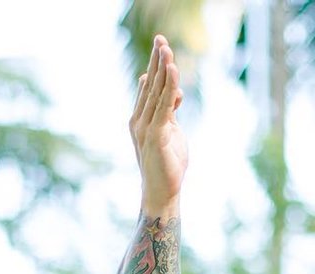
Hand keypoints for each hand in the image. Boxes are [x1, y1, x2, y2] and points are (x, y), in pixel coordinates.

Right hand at [129, 34, 186, 213]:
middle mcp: (139, 121)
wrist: (161, 194)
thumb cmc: (166, 167)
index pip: (149, 89)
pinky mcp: (155, 135)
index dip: (155, 68)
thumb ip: (171, 113)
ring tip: (166, 47)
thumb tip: (175, 92)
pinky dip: (168, 86)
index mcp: (141, 120)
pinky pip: (163, 105)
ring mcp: (145, 128)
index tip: (161, 48)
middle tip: (161, 38)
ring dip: (162, 68)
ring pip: (155, 92)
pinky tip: (172, 70)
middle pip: (150, 85)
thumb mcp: (171, 134)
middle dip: (156, 61)